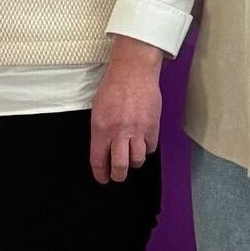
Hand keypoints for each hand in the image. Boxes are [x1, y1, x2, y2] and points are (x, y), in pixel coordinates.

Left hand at [90, 35, 163, 183]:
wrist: (133, 72)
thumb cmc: (113, 86)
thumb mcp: (97, 108)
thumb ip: (100, 130)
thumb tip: (103, 147)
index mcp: (101, 128)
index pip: (99, 159)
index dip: (101, 173)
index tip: (103, 178)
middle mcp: (119, 132)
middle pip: (120, 166)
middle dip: (119, 175)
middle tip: (118, 176)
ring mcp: (137, 131)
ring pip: (137, 160)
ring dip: (134, 162)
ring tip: (131, 158)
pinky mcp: (153, 127)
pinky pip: (150, 148)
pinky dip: (146, 149)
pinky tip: (142, 144)